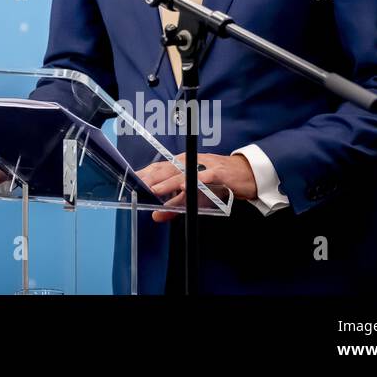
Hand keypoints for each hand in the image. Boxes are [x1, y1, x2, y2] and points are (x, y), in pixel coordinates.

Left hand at [136, 153, 256, 222]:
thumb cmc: (217, 182)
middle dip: (151, 179)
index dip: (144, 175)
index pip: (158, 168)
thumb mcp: (194, 194)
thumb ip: (175, 204)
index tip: (130, 182)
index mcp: (181, 164)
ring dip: (168, 182)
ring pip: (182, 173)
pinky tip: (185, 187)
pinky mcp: (217, 172)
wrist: (245, 174)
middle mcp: (189, 161)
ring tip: (155, 190)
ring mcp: (203, 165)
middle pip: (166, 170)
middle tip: (138, 188)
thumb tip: (156, 215)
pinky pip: (204, 177)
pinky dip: (194, 181)